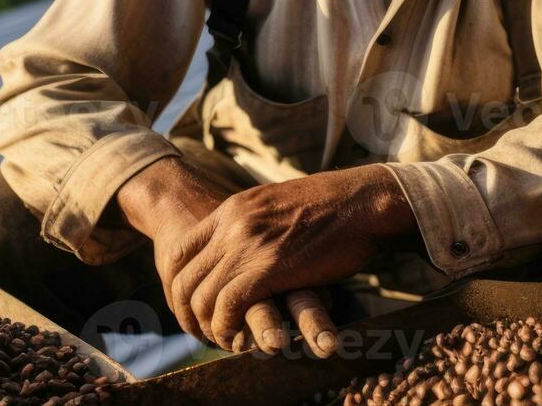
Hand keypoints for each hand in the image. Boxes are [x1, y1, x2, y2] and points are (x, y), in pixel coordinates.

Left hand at [114, 158, 328, 353]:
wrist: (362, 201)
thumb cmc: (331, 204)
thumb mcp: (276, 203)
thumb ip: (253, 221)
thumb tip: (245, 241)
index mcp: (232, 208)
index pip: (181, 250)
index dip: (179, 283)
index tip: (191, 304)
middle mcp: (232, 225)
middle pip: (184, 278)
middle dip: (186, 311)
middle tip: (200, 331)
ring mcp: (247, 245)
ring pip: (202, 296)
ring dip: (207, 325)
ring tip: (220, 339)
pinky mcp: (268, 268)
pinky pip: (228, 307)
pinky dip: (226, 328)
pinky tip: (236, 338)